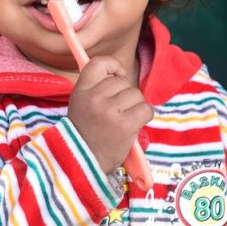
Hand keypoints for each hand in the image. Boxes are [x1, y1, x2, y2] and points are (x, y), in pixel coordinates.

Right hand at [66, 56, 153, 174]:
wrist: (84, 162)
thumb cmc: (87, 133)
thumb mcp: (81, 104)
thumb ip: (96, 88)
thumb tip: (120, 73)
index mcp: (81, 91)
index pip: (99, 63)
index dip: (113, 65)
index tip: (118, 75)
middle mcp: (94, 98)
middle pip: (122, 81)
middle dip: (125, 94)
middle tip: (118, 112)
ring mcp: (109, 111)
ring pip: (136, 94)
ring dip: (136, 106)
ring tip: (125, 120)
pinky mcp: (125, 124)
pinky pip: (146, 109)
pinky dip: (145, 116)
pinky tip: (135, 125)